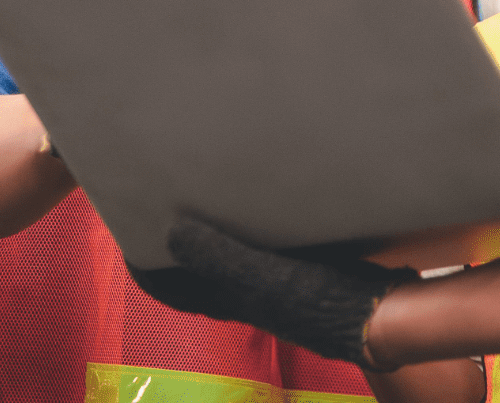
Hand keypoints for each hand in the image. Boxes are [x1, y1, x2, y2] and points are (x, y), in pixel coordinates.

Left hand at [127, 216, 417, 368]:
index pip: (166, 286)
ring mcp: (272, 279)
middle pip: (192, 266)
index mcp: (227, 298)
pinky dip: (248, 220)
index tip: (121, 226)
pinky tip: (262, 194)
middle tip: (162, 195)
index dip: (140, 263)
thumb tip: (170, 232)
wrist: (379, 315)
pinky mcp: (299, 264)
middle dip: (172, 238)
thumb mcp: (264, 278)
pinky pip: (259, 240)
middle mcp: (244, 291)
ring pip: (225, 252)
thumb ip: (219, 257)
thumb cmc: (321, 302)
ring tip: (205, 185)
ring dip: (210, 226)